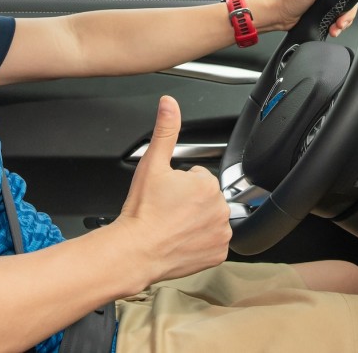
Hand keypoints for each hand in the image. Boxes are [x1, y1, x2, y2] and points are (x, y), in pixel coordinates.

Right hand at [115, 96, 230, 284]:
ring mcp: (221, 233)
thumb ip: (165, 130)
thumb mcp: (152, 164)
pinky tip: (182, 240)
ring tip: (173, 225)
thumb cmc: (142, 211)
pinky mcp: (218, 253)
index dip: (180, 184)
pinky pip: (213, 242)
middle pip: (206, 198)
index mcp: (207, 184)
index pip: (198, 177)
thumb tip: (169, 104)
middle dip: (190, 202)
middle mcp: (220, 208)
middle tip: (168, 210)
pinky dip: (200, 241)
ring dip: (197, 220)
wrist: (136, 250)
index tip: (167, 194)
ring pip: (211, 219)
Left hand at [258, 0, 357, 35]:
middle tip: (341, 20)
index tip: (350, 2)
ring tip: (336, 28)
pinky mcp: (324, 10)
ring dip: (343, 21)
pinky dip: (337, 25)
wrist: (278, 15)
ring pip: (345, 9)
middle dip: (348, 12)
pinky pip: (337, 18)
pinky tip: (332, 29)